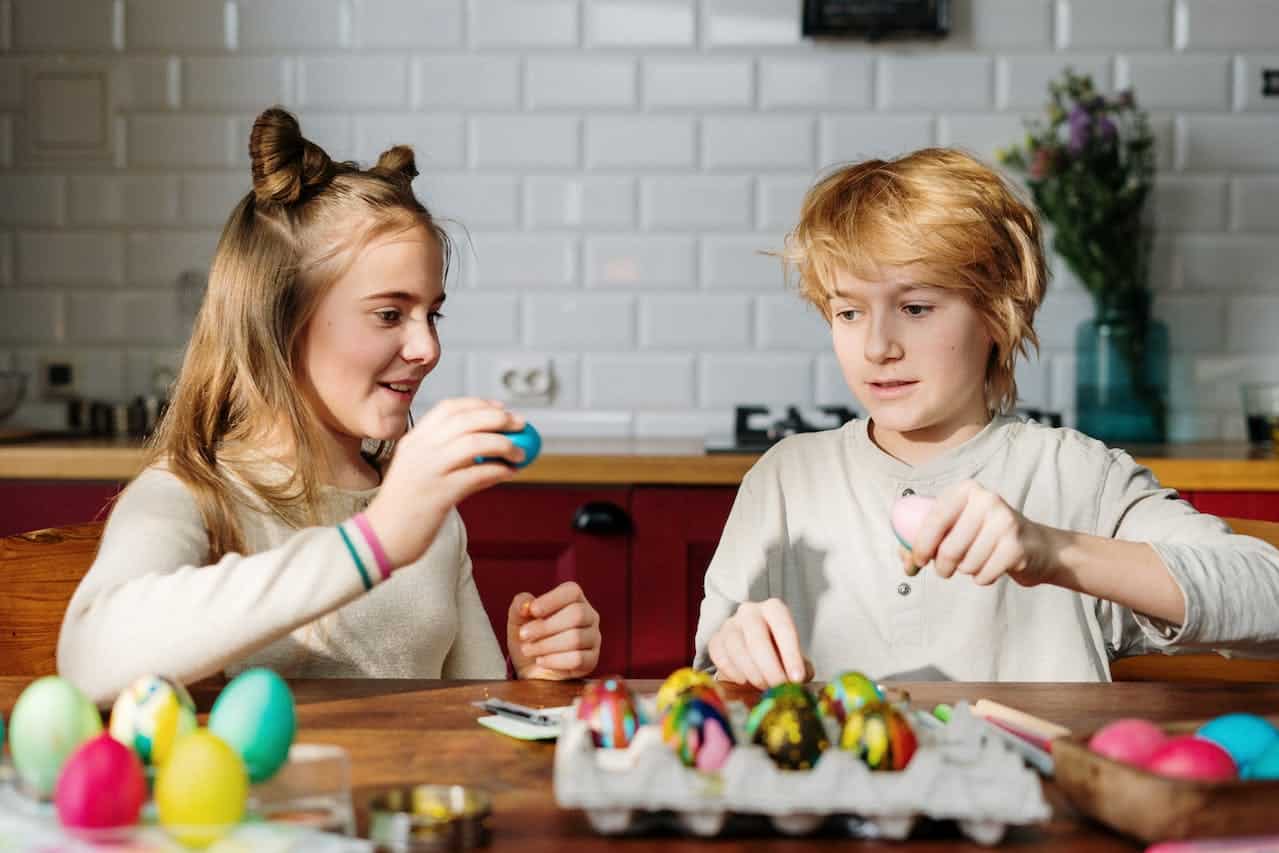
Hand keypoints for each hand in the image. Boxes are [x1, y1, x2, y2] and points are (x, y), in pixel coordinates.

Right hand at [364, 398, 524, 567]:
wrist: (381, 537)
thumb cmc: (404, 506)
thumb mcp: (419, 469)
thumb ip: (445, 454)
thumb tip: (485, 444)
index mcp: (414, 440)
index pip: (449, 408)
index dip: (479, 404)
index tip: (501, 408)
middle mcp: (420, 450)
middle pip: (466, 420)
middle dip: (499, 418)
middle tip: (521, 425)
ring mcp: (428, 471)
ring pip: (475, 443)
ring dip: (504, 444)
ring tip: (520, 453)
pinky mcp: (439, 495)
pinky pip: (477, 475)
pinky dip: (499, 471)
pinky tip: (509, 473)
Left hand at [507, 581, 600, 679]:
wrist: (531, 669)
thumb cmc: (529, 638)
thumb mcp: (518, 619)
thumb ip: (520, 605)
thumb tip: (527, 606)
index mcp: (574, 599)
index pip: (572, 592)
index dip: (552, 600)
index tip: (532, 611)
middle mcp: (589, 616)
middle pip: (576, 614)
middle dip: (545, 626)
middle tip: (523, 635)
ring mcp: (593, 638)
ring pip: (576, 638)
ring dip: (546, 645)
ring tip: (528, 650)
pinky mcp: (592, 660)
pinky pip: (578, 659)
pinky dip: (554, 661)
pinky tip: (541, 661)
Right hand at [706, 598, 812, 688]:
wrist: (755, 654)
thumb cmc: (778, 653)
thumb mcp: (794, 657)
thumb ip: (800, 669)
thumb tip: (798, 683)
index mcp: (774, 609)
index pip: (783, 626)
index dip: (791, 654)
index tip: (797, 678)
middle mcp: (750, 612)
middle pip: (757, 638)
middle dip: (769, 667)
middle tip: (778, 687)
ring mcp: (729, 624)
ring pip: (736, 646)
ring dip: (752, 671)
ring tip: (763, 686)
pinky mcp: (715, 639)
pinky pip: (719, 655)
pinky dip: (732, 671)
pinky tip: (744, 681)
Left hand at [904, 480, 1056, 586]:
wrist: (1034, 545)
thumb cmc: (983, 535)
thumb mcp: (954, 527)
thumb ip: (923, 540)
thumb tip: (905, 560)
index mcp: (964, 490)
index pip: (934, 519)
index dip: (920, 545)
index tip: (917, 561)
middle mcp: (986, 499)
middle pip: (949, 547)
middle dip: (942, 566)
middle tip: (945, 570)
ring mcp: (1005, 521)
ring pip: (966, 564)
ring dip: (965, 571)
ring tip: (975, 561)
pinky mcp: (1017, 546)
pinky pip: (983, 574)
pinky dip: (982, 578)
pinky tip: (991, 567)